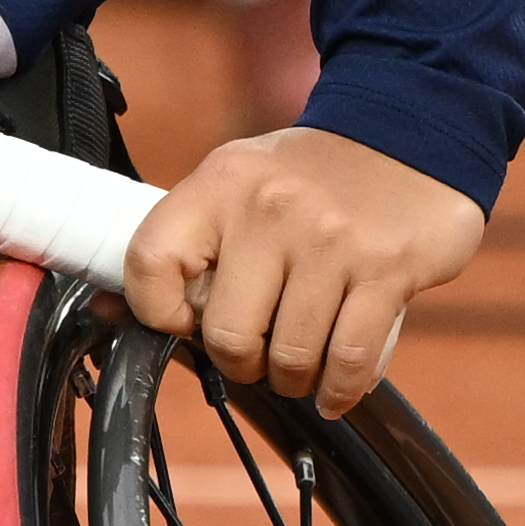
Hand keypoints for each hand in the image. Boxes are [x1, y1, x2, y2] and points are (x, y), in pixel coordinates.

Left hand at [116, 124, 487, 413]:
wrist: (412, 136)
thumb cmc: (309, 178)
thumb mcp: (235, 185)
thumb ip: (185, 244)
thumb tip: (112, 313)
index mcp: (219, 186)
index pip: (150, 264)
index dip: (156, 313)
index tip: (184, 323)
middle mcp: (271, 210)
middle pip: (226, 332)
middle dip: (239, 363)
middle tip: (254, 357)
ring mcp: (333, 240)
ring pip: (292, 355)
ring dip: (293, 380)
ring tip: (298, 369)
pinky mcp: (389, 269)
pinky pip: (352, 358)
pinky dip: (339, 389)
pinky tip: (334, 390)